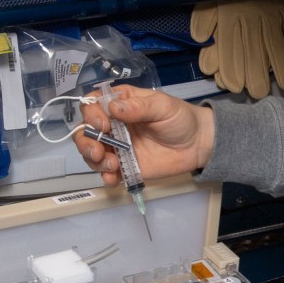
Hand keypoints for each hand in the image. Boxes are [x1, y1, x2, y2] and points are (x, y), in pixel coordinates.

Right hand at [75, 86, 215, 186]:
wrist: (198, 144)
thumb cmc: (180, 118)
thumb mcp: (162, 106)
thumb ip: (138, 107)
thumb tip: (113, 108)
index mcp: (120, 104)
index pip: (93, 106)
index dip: (91, 115)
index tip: (103, 125)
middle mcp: (113, 125)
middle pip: (86, 131)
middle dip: (86, 142)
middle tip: (99, 152)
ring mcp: (117, 147)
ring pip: (92, 153)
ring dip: (94, 160)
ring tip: (112, 165)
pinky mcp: (125, 166)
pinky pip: (107, 172)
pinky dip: (105, 176)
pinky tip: (113, 178)